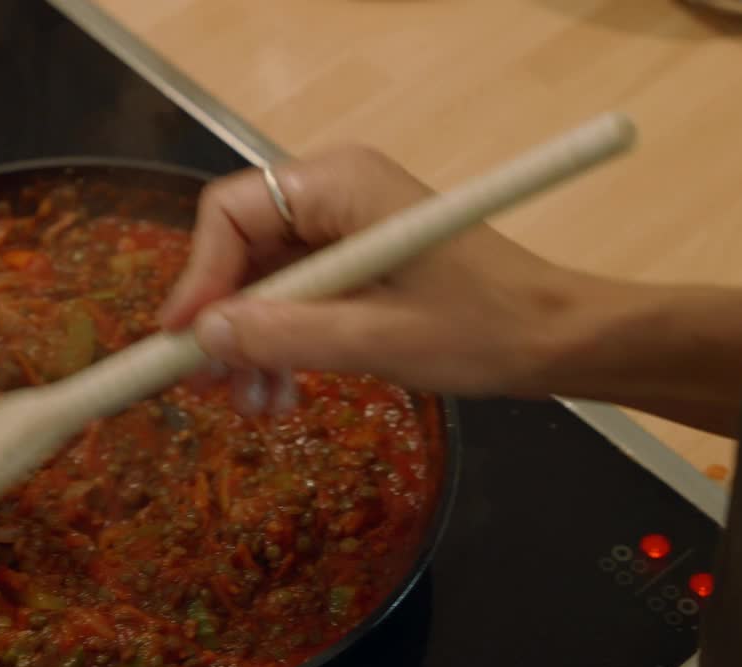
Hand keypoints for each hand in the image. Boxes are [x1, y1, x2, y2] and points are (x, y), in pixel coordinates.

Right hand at [158, 145, 591, 411]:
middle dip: (224, 321)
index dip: (199, 277)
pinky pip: (295, 297)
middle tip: (208, 388)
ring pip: (263, 281)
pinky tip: (279, 394)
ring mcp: (344, 228)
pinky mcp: (356, 262)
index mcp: (339, 184)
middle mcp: (333, 193)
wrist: (557, 340)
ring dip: (250, 343)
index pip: (232, 212)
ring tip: (254, 406)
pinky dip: (281, 342)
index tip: (183, 342)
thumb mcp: (376, 339)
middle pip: (241, 250)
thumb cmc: (482, 329)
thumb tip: (199, 338)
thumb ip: (284, 335)